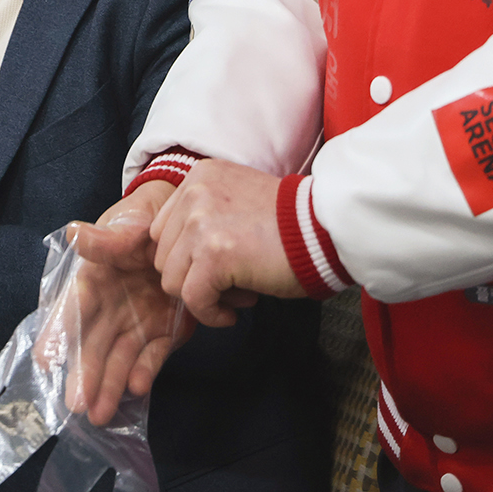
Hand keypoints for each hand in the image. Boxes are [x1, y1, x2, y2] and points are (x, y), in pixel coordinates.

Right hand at [63, 182, 197, 423]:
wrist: (181, 229)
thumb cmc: (143, 223)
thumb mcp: (126, 225)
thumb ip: (105, 238)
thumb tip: (73, 234)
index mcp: (93, 281)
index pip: (72, 309)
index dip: (58, 333)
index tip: (44, 360)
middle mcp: (109, 309)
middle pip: (92, 344)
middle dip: (84, 374)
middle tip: (75, 404)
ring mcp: (135, 324)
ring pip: (119, 359)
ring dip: (110, 386)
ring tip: (101, 415)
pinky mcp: (163, 333)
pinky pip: (152, 357)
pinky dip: (145, 373)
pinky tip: (137, 389)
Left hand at [150, 158, 302, 326]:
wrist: (329, 230)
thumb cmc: (293, 224)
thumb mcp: (237, 201)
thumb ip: (204, 217)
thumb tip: (179, 260)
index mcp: (199, 177)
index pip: (164, 230)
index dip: (187, 257)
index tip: (217, 268)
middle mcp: (194, 194)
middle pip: (164, 255)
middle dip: (193, 277)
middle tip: (232, 283)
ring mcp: (200, 223)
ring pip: (171, 280)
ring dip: (203, 295)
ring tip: (238, 293)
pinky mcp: (213, 255)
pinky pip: (192, 299)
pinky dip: (210, 314)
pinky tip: (232, 313)